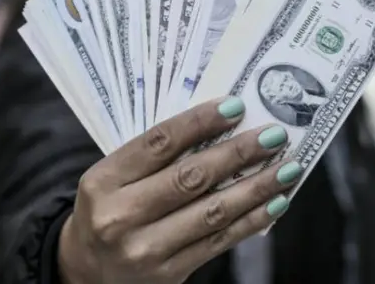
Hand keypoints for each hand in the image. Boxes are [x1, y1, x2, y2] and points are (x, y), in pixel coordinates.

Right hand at [58, 97, 301, 283]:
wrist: (87, 273)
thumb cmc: (109, 211)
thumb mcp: (114, 179)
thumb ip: (156, 157)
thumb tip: (221, 127)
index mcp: (104, 181)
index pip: (158, 143)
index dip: (199, 122)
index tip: (235, 107)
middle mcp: (121, 216)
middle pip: (190, 177)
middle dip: (238, 153)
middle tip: (273, 136)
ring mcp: (145, 249)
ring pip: (212, 211)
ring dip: (257, 187)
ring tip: (287, 167)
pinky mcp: (169, 274)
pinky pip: (219, 241)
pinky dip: (252, 220)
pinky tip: (274, 202)